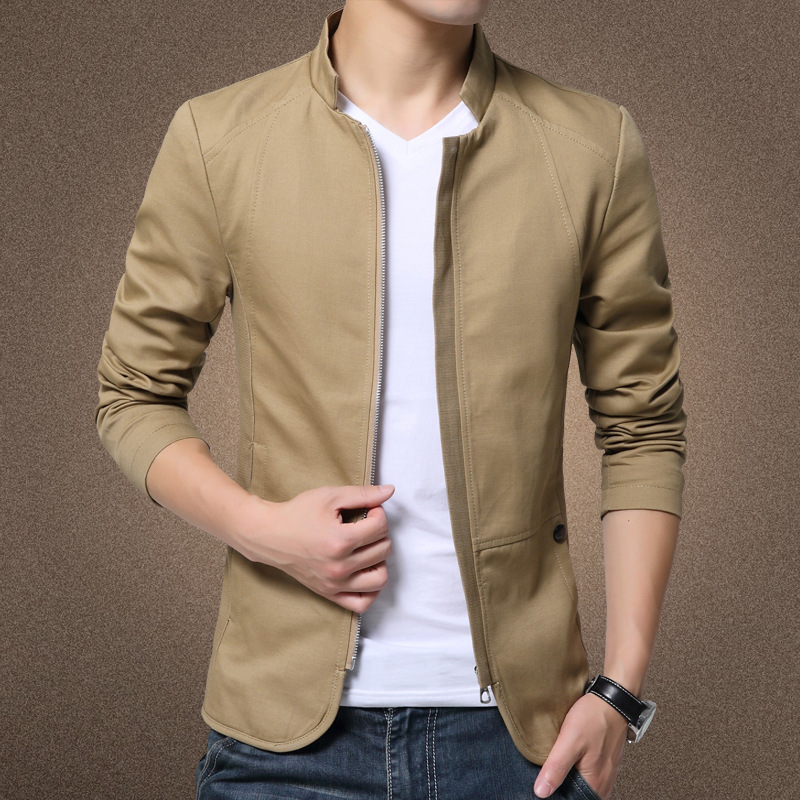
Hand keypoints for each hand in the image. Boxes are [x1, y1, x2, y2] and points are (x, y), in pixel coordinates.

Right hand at [234, 484, 394, 612]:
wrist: (269, 535)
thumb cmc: (298, 513)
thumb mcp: (330, 496)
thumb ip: (363, 494)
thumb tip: (390, 491)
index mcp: (341, 541)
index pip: (381, 528)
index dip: (379, 513)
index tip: (369, 510)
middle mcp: (340, 567)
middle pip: (383, 550)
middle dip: (380, 533)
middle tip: (366, 525)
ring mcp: (335, 584)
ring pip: (380, 578)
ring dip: (380, 560)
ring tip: (367, 548)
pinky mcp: (329, 593)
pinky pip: (362, 603)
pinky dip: (371, 589)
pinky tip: (365, 571)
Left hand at [533, 692, 627, 799]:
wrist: (613, 698)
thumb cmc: (594, 717)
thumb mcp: (570, 741)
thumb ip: (556, 768)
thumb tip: (542, 791)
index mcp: (595, 784)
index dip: (555, 795)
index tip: (542, 785)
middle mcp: (603, 783)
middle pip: (577, 795)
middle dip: (561, 787)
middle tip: (546, 773)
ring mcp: (605, 772)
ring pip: (582, 784)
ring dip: (568, 778)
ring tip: (553, 766)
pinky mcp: (604, 761)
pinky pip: (588, 774)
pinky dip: (576, 770)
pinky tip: (567, 759)